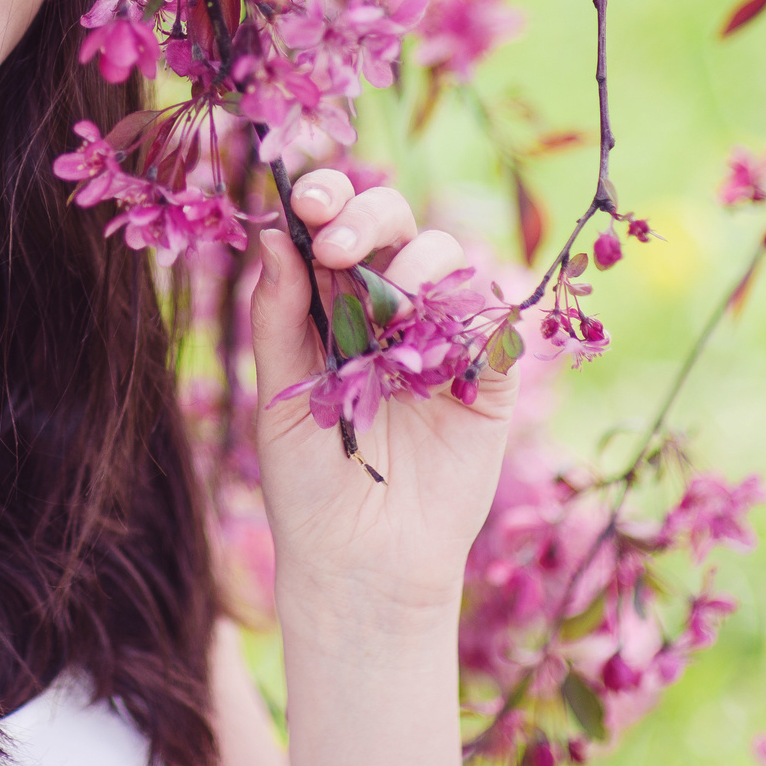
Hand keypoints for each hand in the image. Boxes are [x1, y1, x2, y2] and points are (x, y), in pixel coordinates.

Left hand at [249, 171, 516, 633]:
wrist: (360, 565)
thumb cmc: (308, 485)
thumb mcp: (280, 396)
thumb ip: (281, 317)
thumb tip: (271, 238)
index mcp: (335, 305)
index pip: (336, 228)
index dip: (327, 200)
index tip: (304, 203)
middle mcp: (392, 311)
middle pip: (397, 225)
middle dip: (368, 218)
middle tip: (336, 247)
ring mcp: (444, 340)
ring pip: (450, 256)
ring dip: (416, 262)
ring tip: (384, 310)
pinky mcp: (490, 379)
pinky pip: (494, 319)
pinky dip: (466, 314)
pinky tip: (431, 348)